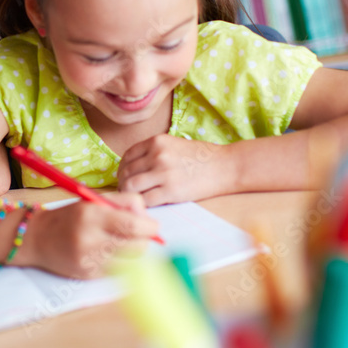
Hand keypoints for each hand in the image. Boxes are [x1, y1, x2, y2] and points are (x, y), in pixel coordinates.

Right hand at [18, 192, 158, 278]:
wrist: (37, 238)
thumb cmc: (70, 217)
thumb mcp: (93, 201)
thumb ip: (123, 203)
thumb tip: (148, 217)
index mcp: (92, 215)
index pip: (133, 225)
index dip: (150, 227)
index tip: (153, 226)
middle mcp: (90, 239)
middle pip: (137, 246)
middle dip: (143, 240)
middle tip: (137, 234)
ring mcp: (89, 260)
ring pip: (131, 261)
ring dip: (132, 252)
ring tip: (121, 243)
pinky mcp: (88, 275)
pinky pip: (118, 271)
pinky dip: (119, 262)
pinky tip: (106, 253)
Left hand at [118, 134, 232, 205]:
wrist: (225, 166)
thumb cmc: (201, 157)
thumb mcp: (173, 144)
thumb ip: (153, 152)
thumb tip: (131, 167)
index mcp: (156, 142)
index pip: (127, 156)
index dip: (122, 169)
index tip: (125, 177)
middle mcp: (157, 155)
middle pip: (126, 172)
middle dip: (123, 183)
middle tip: (128, 191)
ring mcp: (164, 173)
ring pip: (131, 186)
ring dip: (129, 195)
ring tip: (135, 199)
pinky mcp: (171, 191)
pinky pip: (145, 200)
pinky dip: (142, 204)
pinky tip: (146, 205)